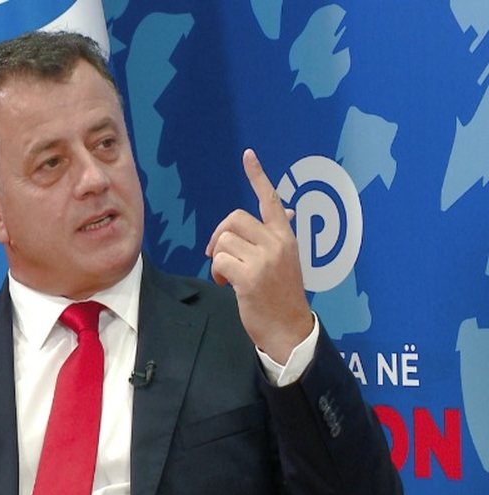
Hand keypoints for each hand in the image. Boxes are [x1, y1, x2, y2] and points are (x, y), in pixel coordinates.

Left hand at [205, 149, 312, 364]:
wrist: (289, 329)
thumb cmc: (282, 296)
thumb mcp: (287, 260)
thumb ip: (277, 236)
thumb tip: (285, 209)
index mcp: (287, 237)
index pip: (271, 200)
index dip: (258, 176)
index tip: (248, 155)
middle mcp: (277, 244)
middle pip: (234, 218)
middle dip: (219, 234)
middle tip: (216, 252)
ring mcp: (264, 260)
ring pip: (224, 240)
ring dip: (218, 258)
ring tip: (226, 274)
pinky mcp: (249, 277)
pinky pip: (220, 261)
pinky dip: (216, 271)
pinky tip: (225, 283)